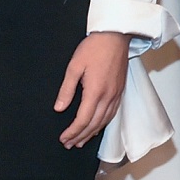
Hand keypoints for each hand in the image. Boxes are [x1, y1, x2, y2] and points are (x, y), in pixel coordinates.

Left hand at [56, 32, 129, 147]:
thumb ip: (66, 89)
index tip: (63, 138)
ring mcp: (116, 93)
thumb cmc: (94, 47)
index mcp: (95, 91)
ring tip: (81, 140)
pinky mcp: (120, 90)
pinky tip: (97, 125)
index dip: (72, 132)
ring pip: (105, 120)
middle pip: (94, 124)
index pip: (83, 120)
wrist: (116, 36)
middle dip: (80, 136)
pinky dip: (103, 123)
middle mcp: (108, 96)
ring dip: (92, 133)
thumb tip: (59, 108)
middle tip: (69, 144)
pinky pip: (112, 113)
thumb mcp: (74, 66)